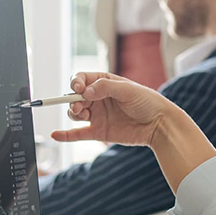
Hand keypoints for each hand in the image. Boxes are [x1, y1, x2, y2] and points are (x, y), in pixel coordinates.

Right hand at [51, 72, 182, 147]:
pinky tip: (55, 135)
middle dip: (72, 100)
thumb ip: (106, 87)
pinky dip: (65, 135)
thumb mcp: (128, 89)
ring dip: (72, 113)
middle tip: (79, 105)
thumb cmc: (147, 101)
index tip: (78, 88)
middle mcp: (98, 98)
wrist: (159, 124)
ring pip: (75, 113)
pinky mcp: (99, 132)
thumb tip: (85, 91)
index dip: (76, 83)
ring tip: (82, 114)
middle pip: (75, 97)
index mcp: (104, 83)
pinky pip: (78, 134)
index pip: (82, 79)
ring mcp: (97, 115)